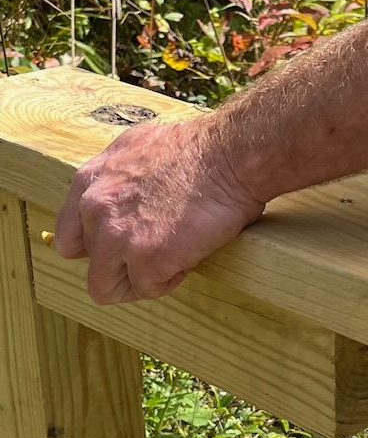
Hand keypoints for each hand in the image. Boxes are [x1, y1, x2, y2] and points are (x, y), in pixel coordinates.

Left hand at [53, 115, 263, 304]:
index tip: (124, 244)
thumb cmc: (196, 148)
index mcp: (88, 183)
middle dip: (123, 265)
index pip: (68, 238)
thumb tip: (120, 197)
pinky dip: (169, 279)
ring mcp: (117, 238)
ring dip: (140, 279)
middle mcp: (94, 211)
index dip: (97, 247)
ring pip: (107, 288)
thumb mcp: (135, 148)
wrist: (229, 155)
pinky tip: (188, 254)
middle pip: (91, 266)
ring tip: (171, 258)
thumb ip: (115, 178)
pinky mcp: (146, 260)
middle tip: (156, 250)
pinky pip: (147, 289)